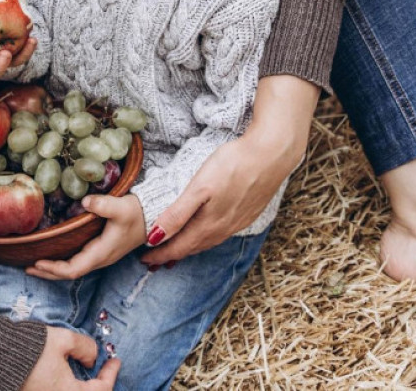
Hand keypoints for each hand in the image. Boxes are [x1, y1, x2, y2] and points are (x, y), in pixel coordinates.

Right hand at [21, 327, 120, 389]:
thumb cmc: (31, 348)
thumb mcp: (63, 340)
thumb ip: (84, 348)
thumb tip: (92, 358)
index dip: (111, 375)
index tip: (116, 360)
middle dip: (98, 387)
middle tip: (104, 372)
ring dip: (83, 388)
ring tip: (86, 374)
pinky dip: (68, 388)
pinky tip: (67, 377)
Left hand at [27, 195, 146, 280]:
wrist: (155, 218)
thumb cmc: (138, 213)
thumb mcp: (121, 207)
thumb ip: (103, 205)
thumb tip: (84, 202)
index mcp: (101, 253)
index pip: (73, 269)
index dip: (54, 269)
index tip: (37, 262)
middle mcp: (100, 259)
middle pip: (70, 273)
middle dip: (48, 273)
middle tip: (27, 267)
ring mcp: (101, 256)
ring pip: (74, 268)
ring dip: (54, 269)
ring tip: (36, 264)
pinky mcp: (103, 249)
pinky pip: (79, 261)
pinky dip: (63, 262)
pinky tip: (56, 254)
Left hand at [142, 74, 318, 265]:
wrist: (271, 155)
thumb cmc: (233, 165)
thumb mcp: (199, 187)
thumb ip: (178, 214)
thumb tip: (154, 238)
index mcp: (208, 224)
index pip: (179, 247)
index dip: (160, 254)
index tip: (144, 260)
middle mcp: (223, 229)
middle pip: (192, 248)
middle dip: (172, 254)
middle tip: (154, 260)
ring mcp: (237, 223)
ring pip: (207, 242)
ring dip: (190, 248)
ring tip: (177, 251)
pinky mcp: (247, 214)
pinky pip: (221, 234)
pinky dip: (206, 239)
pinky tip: (206, 233)